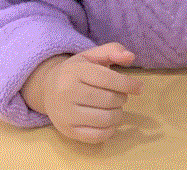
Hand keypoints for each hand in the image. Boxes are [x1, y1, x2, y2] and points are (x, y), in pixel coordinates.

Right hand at [20, 43, 142, 143]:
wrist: (46, 88)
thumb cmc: (76, 71)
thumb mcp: (92, 55)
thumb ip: (113, 50)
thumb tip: (130, 57)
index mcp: (75, 72)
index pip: (108, 79)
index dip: (128, 84)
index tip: (140, 88)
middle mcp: (67, 94)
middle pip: (108, 100)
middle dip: (122, 98)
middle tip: (121, 96)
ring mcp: (65, 115)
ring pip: (104, 119)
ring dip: (118, 114)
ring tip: (115, 107)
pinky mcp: (67, 131)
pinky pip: (95, 136)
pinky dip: (109, 130)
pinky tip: (110, 121)